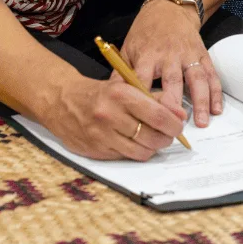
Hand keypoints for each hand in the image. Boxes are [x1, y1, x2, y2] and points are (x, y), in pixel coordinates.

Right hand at [39, 74, 186, 160]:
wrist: (61, 101)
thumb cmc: (100, 93)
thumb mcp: (127, 86)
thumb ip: (156, 98)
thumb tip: (180, 114)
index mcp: (121, 95)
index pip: (159, 116)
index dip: (175, 124)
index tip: (179, 125)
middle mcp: (110, 116)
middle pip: (152, 137)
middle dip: (167, 138)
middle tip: (169, 134)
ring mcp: (101, 136)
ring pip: (141, 151)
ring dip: (153, 148)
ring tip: (153, 139)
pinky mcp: (95, 151)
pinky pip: (126, 157)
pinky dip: (136, 152)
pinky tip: (135, 143)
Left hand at [121, 0, 222, 127]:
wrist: (170, 9)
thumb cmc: (145, 32)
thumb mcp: (128, 48)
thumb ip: (121, 73)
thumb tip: (111, 99)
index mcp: (147, 55)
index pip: (144, 79)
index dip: (145, 99)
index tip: (145, 119)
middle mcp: (169, 55)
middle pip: (173, 81)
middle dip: (174, 104)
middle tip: (175, 126)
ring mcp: (188, 55)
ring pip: (197, 79)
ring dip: (200, 101)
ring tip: (202, 122)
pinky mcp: (203, 55)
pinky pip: (211, 75)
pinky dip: (216, 93)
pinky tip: (217, 109)